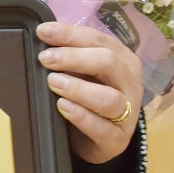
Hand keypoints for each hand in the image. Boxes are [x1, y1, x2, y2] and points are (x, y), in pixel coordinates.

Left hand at [36, 21, 141, 164]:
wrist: (99, 140)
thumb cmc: (89, 98)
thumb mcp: (83, 73)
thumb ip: (70, 57)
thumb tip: (44, 37)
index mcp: (122, 60)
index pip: (98, 40)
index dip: (70, 34)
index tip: (43, 32)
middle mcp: (130, 83)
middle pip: (109, 63)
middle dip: (75, 57)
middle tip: (46, 59)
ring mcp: (128, 113)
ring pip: (109, 98)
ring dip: (78, 88)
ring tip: (54, 83)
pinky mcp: (117, 140)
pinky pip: (102, 128)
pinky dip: (81, 116)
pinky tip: (63, 107)